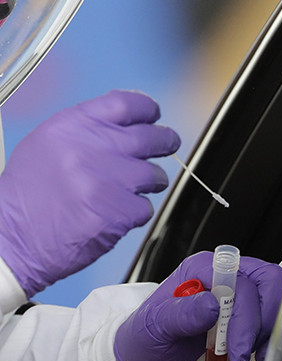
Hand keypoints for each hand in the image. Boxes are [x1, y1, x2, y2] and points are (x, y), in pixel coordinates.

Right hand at [0, 90, 180, 296]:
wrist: (10, 238)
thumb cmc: (28, 195)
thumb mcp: (48, 145)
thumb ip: (88, 130)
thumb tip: (130, 121)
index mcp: (72, 126)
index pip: (126, 104)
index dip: (148, 110)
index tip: (154, 116)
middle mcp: (91, 148)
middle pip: (151, 137)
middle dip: (165, 142)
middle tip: (168, 146)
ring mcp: (106, 181)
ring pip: (154, 174)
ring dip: (149, 183)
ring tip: (127, 191)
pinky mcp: (117, 213)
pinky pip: (145, 208)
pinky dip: (135, 213)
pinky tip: (112, 216)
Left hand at [114, 251, 281, 360]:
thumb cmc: (148, 340)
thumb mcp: (154, 328)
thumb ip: (182, 314)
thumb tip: (212, 305)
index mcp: (203, 269)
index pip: (240, 281)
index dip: (244, 314)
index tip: (235, 347)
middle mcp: (227, 276)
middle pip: (269, 281)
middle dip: (263, 321)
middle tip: (242, 353)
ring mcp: (243, 294)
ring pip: (278, 297)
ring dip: (270, 330)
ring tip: (246, 356)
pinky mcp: (253, 313)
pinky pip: (278, 316)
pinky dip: (273, 337)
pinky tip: (256, 355)